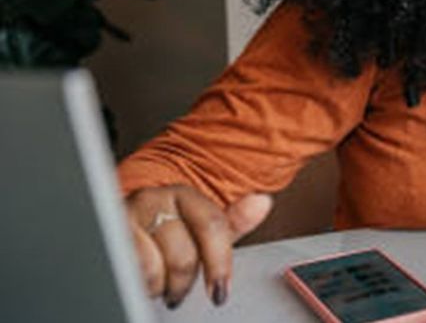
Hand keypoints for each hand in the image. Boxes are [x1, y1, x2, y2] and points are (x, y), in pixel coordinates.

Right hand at [124, 185, 271, 308]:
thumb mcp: (202, 225)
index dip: (219, 263)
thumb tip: (261, 202)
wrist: (120, 223)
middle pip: (183, 254)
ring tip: (158, 284)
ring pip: (153, 267)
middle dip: (185, 281)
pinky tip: (139, 281)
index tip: (220, 292)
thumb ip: (233, 219)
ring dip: (159, 285)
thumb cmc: (167, 229)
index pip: (212, 225)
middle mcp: (153, 199)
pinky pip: (127, 273)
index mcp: (184, 194)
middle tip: (179, 290)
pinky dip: (138, 284)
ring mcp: (124, 217)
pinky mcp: (103, 236)